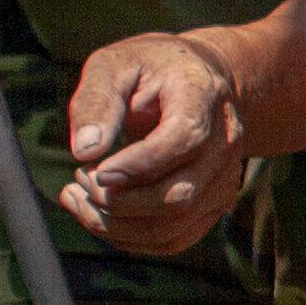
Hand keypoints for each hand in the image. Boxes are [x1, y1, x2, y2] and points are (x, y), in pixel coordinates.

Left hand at [57, 32, 249, 254]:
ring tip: (79, 196)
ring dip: (116, 224)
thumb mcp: (115, 64)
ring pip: (173, 227)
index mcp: (204, 94)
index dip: (139, 164)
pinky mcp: (214, 203)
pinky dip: (127, 237)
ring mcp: (225, 177)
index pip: (184, 140)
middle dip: (119, 201)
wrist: (199, 78)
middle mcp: (226, 140)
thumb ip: (97, 100)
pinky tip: (98, 213)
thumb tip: (84, 151)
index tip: (95, 169)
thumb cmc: (150, 68)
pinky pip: (172, 239)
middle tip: (80, 178)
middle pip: (180, 195)